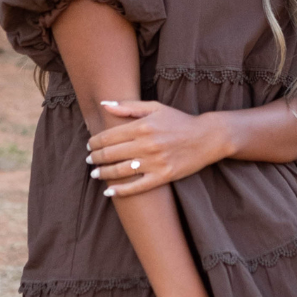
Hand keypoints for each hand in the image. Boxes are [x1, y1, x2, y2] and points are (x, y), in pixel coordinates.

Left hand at [88, 100, 226, 195]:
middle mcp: (146, 145)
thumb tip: (103, 104)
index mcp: (142, 127)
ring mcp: (155, 162)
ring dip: (103, 173)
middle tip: (89, 160)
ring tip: (95, 173)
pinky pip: (137, 187)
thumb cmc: (179, 121)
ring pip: (120, 171)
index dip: (94, 142)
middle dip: (95, 158)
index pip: (109, 136)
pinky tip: (109, 192)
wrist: (207, 137)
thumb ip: (128, 106)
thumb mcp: (155, 107)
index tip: (90, 145)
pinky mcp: (163, 176)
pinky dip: (121, 191)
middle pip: (111, 154)